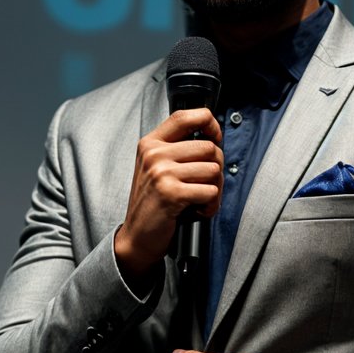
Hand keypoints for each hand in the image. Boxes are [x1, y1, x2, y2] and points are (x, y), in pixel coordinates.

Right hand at [114, 109, 222, 287]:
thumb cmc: (152, 203)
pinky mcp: (171, 193)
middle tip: (205, 185)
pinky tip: (198, 211)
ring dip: (215, 190)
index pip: (186, 116)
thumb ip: (177, 149)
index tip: (216, 136)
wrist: (137, 236)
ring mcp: (161, 172)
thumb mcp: (156, 168)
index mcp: (151, 143)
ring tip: (200, 200)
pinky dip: (210, 205)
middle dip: (216, 168)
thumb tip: (213, 138)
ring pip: (213, 170)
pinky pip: (210, 191)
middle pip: (209, 147)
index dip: (209, 122)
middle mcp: (154, 154)